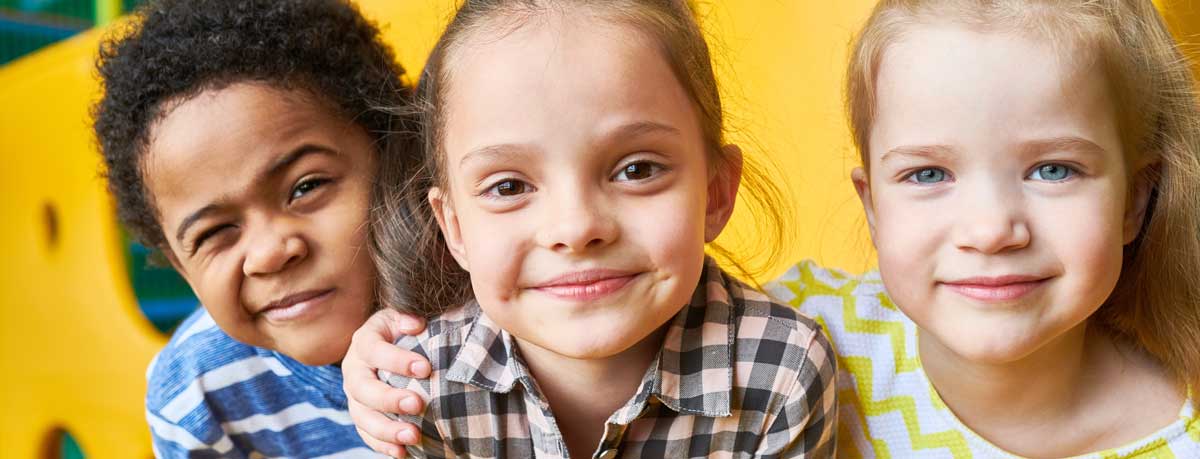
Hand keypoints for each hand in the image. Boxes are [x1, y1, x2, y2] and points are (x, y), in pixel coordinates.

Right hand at [343, 308, 431, 456]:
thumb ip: (406, 317)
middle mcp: (354, 372)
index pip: (374, 351)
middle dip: (390, 399)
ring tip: (413, 436)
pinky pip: (366, 434)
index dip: (397, 360)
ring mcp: (355, 397)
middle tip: (417, 404)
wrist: (383, 344)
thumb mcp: (399, 316)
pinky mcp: (362, 416)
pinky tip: (402, 452)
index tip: (425, 368)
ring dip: (386, 429)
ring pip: (363, 417)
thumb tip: (415, 324)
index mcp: (363, 343)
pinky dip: (382, 445)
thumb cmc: (398, 330)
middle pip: (363, 389)